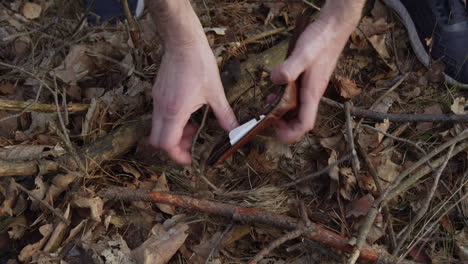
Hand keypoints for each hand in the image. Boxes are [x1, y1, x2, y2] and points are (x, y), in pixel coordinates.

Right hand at [149, 42, 237, 163]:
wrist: (183, 41)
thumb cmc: (199, 63)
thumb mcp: (216, 92)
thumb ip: (224, 115)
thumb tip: (235, 131)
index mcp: (175, 111)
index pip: (166, 144)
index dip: (177, 156)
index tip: (190, 159)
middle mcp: (162, 107)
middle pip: (158, 140)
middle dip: (175, 147)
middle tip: (192, 144)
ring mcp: (157, 100)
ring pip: (158, 128)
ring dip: (175, 134)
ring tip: (194, 127)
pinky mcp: (158, 93)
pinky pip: (160, 116)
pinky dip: (172, 122)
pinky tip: (189, 113)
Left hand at [271, 9, 361, 142]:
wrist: (333, 28)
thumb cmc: (321, 41)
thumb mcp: (303, 54)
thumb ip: (289, 68)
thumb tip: (275, 80)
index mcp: (312, 93)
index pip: (305, 124)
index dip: (291, 133)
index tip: (275, 130)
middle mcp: (312, 94)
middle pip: (300, 121)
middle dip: (284, 125)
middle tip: (267, 118)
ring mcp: (310, 88)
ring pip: (297, 109)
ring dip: (282, 112)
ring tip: (268, 104)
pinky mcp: (307, 81)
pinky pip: (296, 97)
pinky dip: (284, 99)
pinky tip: (275, 90)